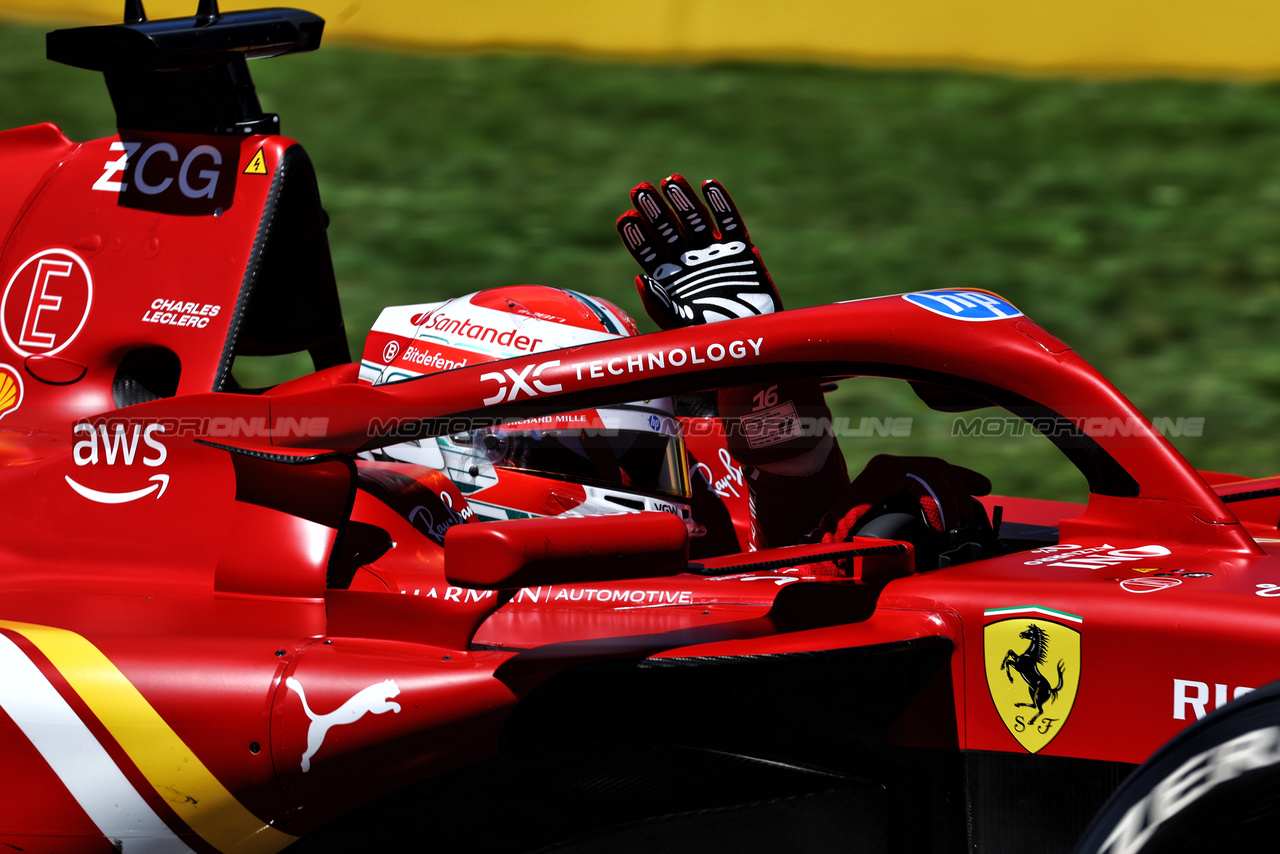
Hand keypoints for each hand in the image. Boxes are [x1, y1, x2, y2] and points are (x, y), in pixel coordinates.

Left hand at [616, 175, 781, 328]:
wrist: (749, 338)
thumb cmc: (710, 335)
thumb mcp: (679, 324)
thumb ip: (659, 303)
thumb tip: (640, 279)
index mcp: (668, 277)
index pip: (647, 250)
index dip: (637, 235)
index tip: (626, 217)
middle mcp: (687, 260)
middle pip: (666, 229)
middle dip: (653, 210)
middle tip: (639, 190)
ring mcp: (712, 252)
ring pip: (694, 219)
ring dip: (682, 200)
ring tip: (670, 181)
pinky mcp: (739, 249)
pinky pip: (730, 222)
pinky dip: (721, 204)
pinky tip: (709, 186)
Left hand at [815, 455, 994, 570]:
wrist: (833, 517)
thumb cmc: (838, 525)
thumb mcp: (838, 524)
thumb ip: (836, 527)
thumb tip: (827, 530)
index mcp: (879, 471)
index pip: (917, 476)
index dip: (937, 500)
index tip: (945, 529)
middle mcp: (891, 463)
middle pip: (934, 470)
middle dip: (952, 497)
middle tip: (962, 525)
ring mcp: (903, 466)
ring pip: (941, 469)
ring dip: (962, 488)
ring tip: (973, 515)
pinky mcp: (912, 474)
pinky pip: (943, 473)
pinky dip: (963, 479)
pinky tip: (983, 488)